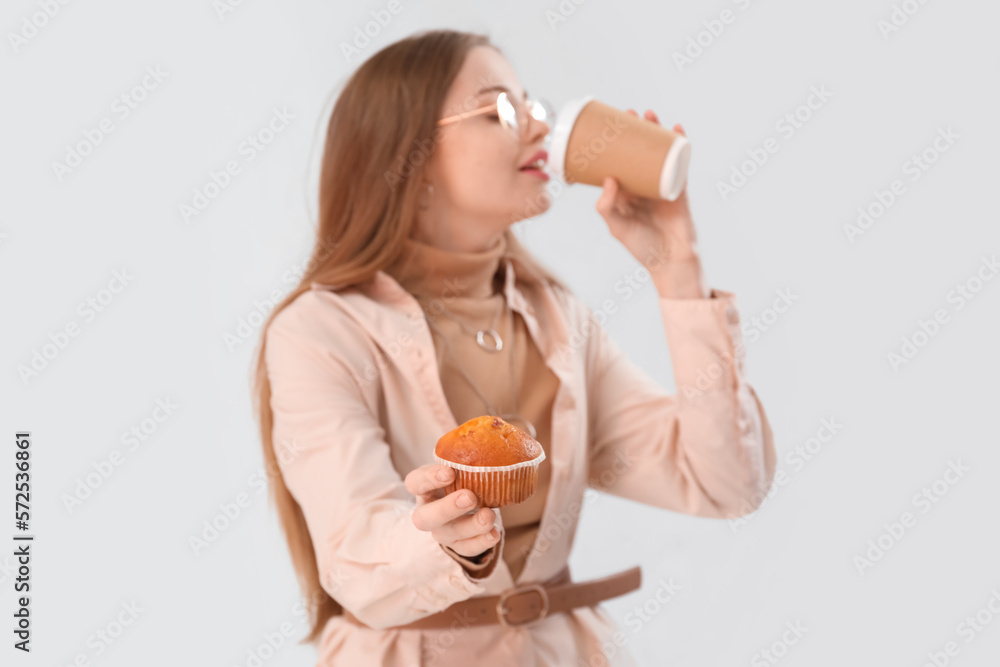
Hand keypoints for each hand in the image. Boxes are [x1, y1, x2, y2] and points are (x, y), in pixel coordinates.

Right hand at [404, 464, 500, 557]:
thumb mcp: (460, 466)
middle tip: (469, 497)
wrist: (467, 505)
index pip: (415, 483)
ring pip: (449, 534)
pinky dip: (481, 543)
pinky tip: (494, 533)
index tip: (450, 471)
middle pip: (425, 517)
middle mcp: (427, 512)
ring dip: (471, 526)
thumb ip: (469, 455)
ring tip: (489, 515)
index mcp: (423, 488)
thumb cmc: (462, 479)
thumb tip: (495, 431)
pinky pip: (466, 549)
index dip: (429, 478)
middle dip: (447, 508)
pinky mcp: (458, 545)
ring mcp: (441, 531)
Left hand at [595, 111, 698, 266]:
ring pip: (659, 152)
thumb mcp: (618, 227)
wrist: (671, 260)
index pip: (617, 163)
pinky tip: (677, 129)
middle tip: (629, 113)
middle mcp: (642, 185)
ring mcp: (662, 183)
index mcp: (624, 193)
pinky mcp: (680, 186)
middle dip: (635, 131)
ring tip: (651, 116)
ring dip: (656, 132)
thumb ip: (608, 206)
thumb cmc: (641, 246)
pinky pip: (680, 161)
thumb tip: (608, 179)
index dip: (614, 144)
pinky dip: (680, 145)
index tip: (608, 125)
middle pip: (638, 152)